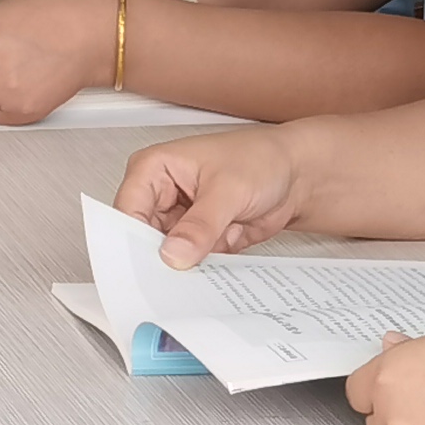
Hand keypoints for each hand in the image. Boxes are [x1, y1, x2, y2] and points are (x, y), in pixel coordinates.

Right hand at [116, 127, 298, 262]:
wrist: (297, 174)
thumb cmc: (262, 158)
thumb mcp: (228, 190)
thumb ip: (200, 225)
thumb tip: (174, 254)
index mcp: (153, 169)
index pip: (128, 211)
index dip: (134, 241)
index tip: (150, 264)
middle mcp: (160, 195)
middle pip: (143, 238)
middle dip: (166, 255)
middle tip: (183, 266)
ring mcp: (179, 219)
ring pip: (168, 254)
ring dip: (191, 260)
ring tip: (215, 246)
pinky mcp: (197, 238)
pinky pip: (191, 262)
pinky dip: (208, 263)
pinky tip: (225, 247)